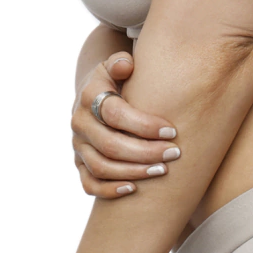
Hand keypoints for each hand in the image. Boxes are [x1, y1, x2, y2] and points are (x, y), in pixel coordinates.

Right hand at [70, 51, 181, 197]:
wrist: (96, 92)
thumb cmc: (117, 78)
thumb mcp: (117, 63)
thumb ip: (121, 62)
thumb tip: (125, 66)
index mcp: (89, 95)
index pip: (116, 114)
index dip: (144, 125)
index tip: (172, 131)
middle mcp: (80, 122)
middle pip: (110, 144)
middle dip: (145, 152)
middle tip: (174, 153)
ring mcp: (78, 145)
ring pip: (101, 167)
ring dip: (133, 172)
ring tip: (162, 171)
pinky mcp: (79, 162)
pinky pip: (89, 183)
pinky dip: (109, 190)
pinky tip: (133, 189)